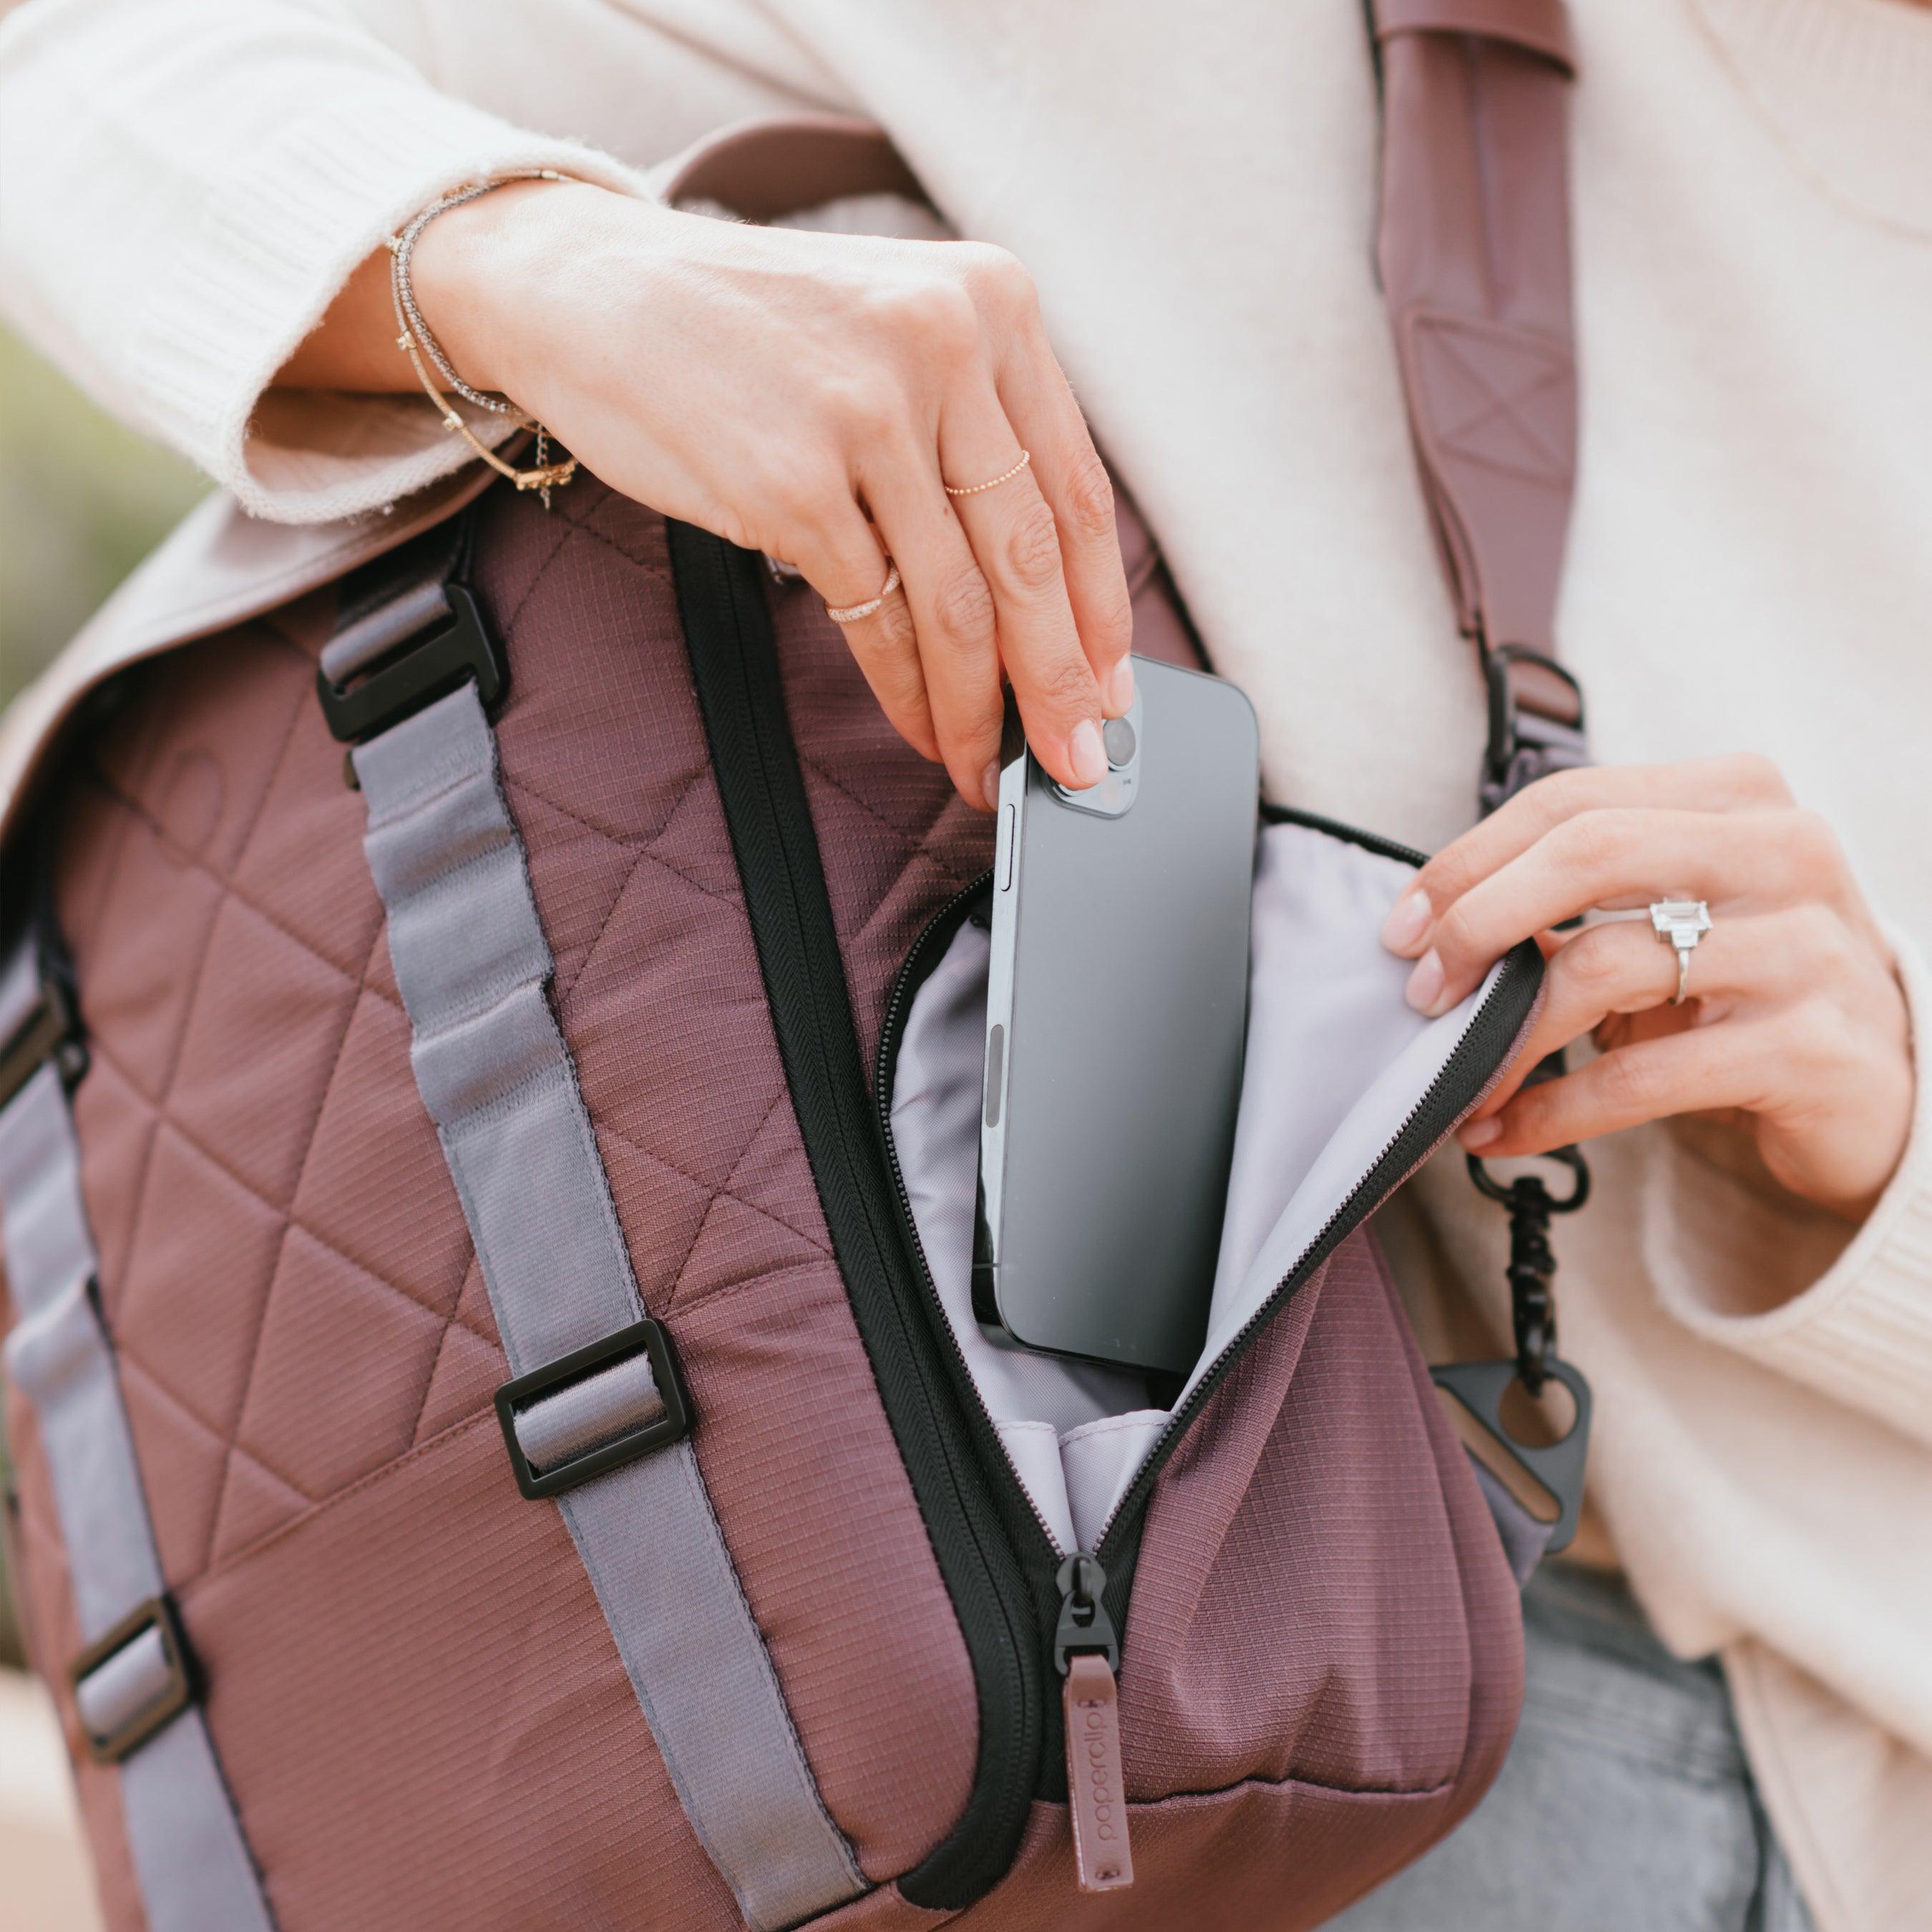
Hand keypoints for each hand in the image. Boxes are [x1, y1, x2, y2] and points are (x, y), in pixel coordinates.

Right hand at [404, 180, 1132, 807]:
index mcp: (993, 302)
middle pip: (1030, 557)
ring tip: (989, 767)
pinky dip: (906, 693)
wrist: (592, 290)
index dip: (1102, 608)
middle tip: (1074, 760)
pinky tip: (922, 730)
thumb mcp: (892, 334)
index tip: (1113, 687)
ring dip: (979, 707)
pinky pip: (876, 619)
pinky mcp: (792, 483)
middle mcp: (943, 344)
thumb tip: (1045, 600)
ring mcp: (866, 414)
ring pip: (958, 602)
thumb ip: (974, 431)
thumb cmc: (749, 333)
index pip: (1077, 488)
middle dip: (1059, 681)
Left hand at [1379, 755, 1912, 1218]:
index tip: (1405, 924)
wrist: (1878, 1085)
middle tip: (1422, 988)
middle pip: (1588, 853)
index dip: (1469, 861)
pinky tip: (1505, 1128)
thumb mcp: (1667, 922)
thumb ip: (1568, 906)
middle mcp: (1784, 851)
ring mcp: (1807, 947)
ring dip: (1509, 1034)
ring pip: (1610, 965)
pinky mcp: (1810, 1047)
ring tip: (1461, 1079)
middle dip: (1479, 921)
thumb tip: (1433, 928)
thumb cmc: (1745, 987)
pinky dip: (1554, 1108)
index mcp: (1738, 797)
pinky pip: (1645, 1075)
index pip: (1571, 801)